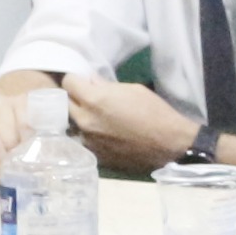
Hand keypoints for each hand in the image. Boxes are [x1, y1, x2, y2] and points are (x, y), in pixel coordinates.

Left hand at [59, 71, 199, 171]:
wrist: (169, 144)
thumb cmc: (154, 111)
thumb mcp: (132, 90)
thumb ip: (106, 85)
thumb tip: (91, 81)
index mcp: (94, 100)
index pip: (68, 82)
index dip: (76, 79)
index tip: (83, 81)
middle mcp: (84, 120)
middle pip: (65, 104)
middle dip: (75, 98)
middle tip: (89, 98)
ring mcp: (87, 141)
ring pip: (73, 124)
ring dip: (81, 118)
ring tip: (97, 118)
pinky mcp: (94, 155)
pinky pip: (84, 140)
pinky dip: (90, 135)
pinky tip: (105, 134)